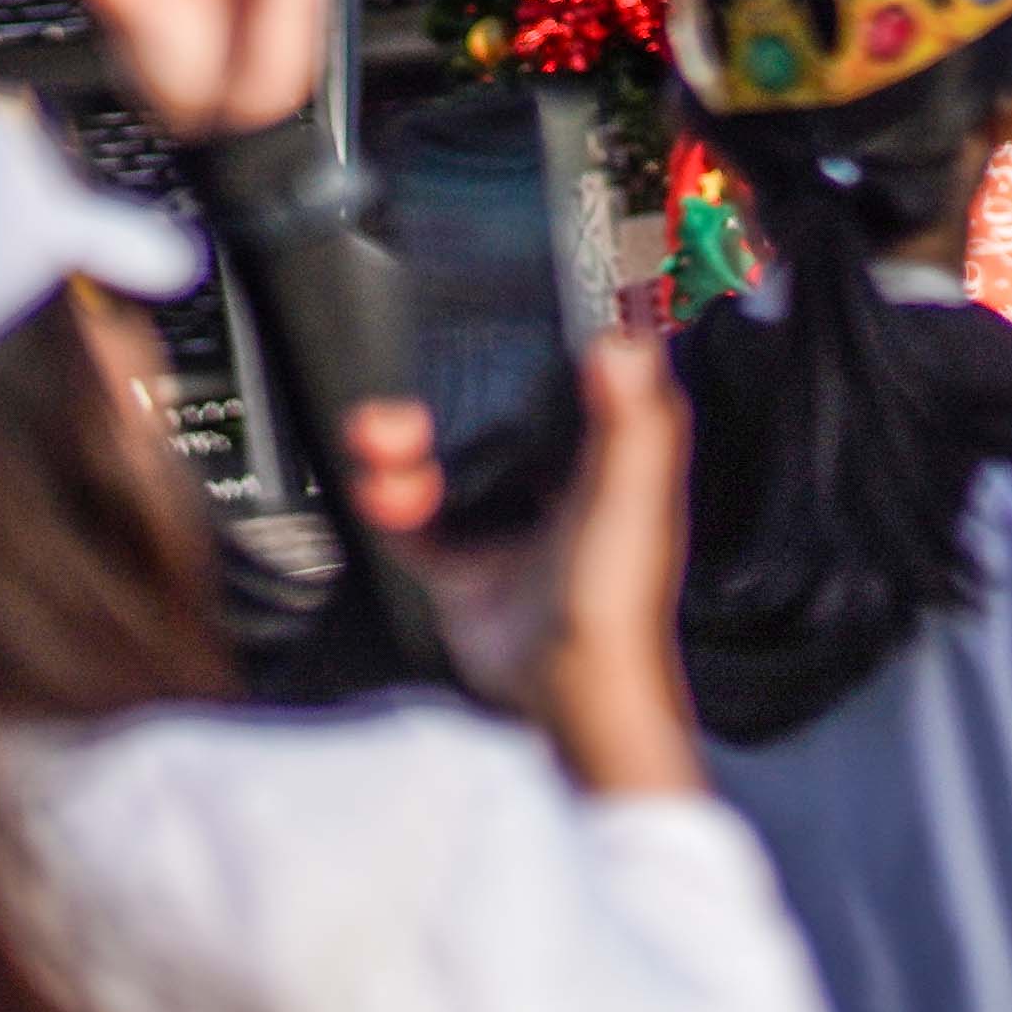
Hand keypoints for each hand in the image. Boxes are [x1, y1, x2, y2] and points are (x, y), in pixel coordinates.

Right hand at [403, 338, 700, 799]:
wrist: (566, 697)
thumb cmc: (617, 604)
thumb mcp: (626, 492)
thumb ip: (629, 418)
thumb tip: (622, 342)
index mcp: (610, 456)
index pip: (573, 377)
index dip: (534, 345)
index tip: (495, 315)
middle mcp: (556, 482)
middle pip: (491, 413)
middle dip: (444, 394)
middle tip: (415, 394)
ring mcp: (506, 521)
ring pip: (444, 455)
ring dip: (405, 441)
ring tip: (382, 436)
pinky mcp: (462, 564)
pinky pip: (412, 515)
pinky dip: (390, 497)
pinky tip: (382, 488)